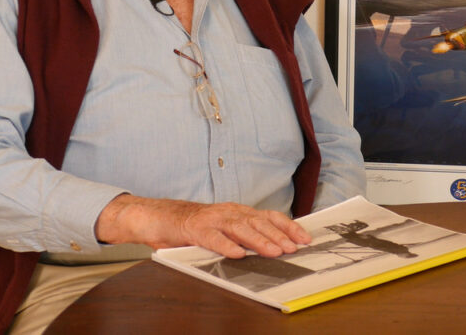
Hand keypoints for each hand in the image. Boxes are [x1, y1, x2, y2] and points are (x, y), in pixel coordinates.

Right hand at [95, 195, 311, 257]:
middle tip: (293, 248)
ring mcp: (212, 219)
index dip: (288, 226)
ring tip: (273, 251)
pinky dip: (226, 245)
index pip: (269, 216)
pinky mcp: (194, 229)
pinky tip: (237, 254)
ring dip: (258, 240)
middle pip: (258, 222)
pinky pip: (212, 238)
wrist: (161, 216)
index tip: (305, 238)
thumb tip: (275, 246)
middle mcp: (228, 212)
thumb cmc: (196, 225)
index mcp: (238, 212)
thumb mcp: (226, 227)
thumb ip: (246, 234)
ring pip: (239, 228)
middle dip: (278, 235)